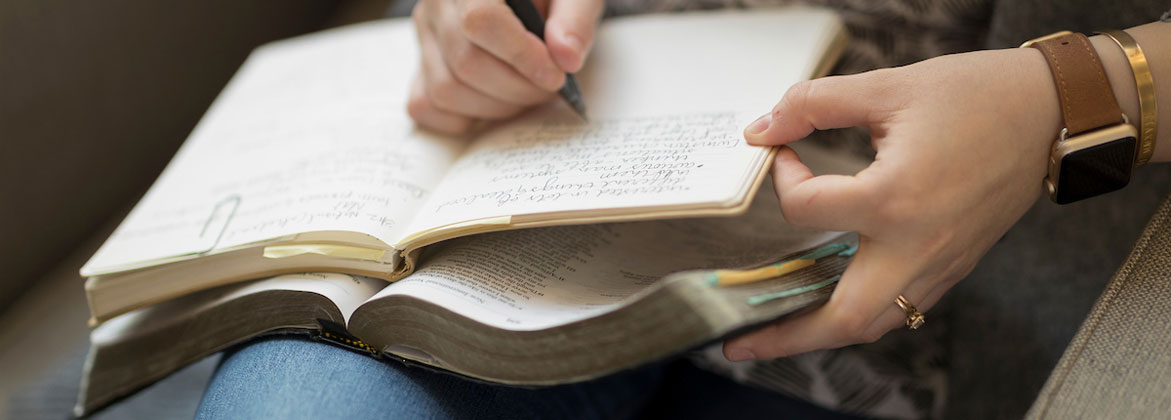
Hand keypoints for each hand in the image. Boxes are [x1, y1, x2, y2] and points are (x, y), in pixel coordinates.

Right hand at [408, 0, 603, 133]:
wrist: (529, 1)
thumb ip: (576, 20)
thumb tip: (566, 58)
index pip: (480, 21)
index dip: (521, 56)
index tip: (555, 75)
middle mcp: (436, 6)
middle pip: (466, 63)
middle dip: (518, 88)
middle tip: (550, 87)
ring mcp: (424, 38)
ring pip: (446, 90)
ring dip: (497, 107)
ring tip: (528, 92)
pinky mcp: (421, 68)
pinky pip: (427, 106)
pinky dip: (465, 117)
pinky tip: (498, 102)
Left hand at [723, 48, 1062, 360]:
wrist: (1051, 112)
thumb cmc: (976, 96)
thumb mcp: (887, 87)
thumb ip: (815, 105)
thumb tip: (763, 127)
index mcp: (895, 199)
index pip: (806, 208)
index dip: (781, 177)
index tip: (783, 153)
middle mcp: (917, 246)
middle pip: (843, 319)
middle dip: (785, 335)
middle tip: (738, 339)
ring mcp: (938, 264)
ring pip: (872, 324)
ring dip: (820, 333)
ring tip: (775, 335)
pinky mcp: (953, 266)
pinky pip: (900, 308)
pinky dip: (859, 314)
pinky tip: (830, 302)